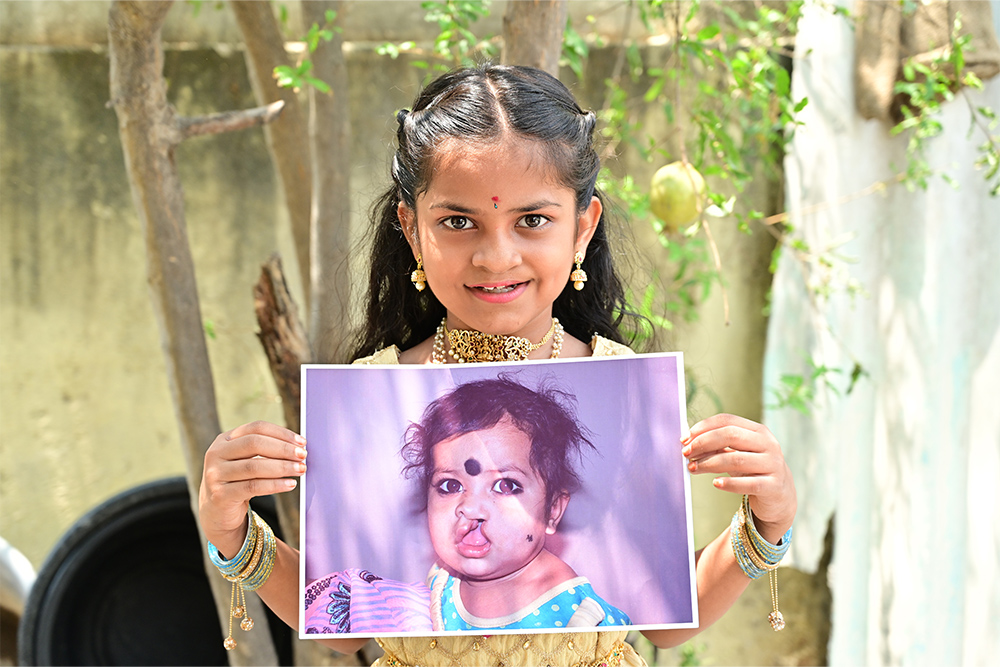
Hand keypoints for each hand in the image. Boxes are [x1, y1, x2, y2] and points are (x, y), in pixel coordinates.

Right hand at [198, 421, 306, 556]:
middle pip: (254, 444)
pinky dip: (275, 485)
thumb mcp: (247, 461)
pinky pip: (253, 487)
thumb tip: (299, 447)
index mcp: (224, 439)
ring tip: (300, 469)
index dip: (281, 433)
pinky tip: (290, 484)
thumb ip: (265, 450)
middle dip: (283, 449)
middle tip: (303, 456)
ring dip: (282, 467)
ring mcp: (215, 475)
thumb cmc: (239, 481)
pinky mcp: (220, 495)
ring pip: (254, 466)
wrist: (218, 512)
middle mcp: (216, 454)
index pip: (256, 428)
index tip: (302, 442)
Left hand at [682, 414, 795, 542]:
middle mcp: (768, 444)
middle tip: (686, 453)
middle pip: (731, 435)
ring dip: (709, 463)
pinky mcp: (773, 486)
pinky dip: (729, 483)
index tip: (685, 439)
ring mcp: (773, 464)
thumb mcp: (736, 454)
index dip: (703, 427)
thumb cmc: (753, 469)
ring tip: (692, 468)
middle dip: (704, 443)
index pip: (727, 420)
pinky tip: (715, 483)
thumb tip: (687, 442)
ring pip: (736, 459)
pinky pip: (749, 483)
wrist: (780, 495)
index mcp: (758, 430)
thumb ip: (716, 446)